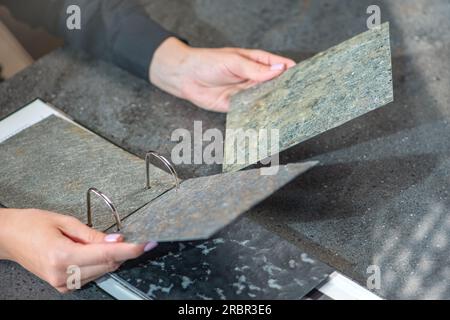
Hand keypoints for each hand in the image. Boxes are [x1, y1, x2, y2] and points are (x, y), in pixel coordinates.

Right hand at [0, 208, 156, 292]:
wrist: (8, 237)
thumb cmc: (31, 224)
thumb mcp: (64, 221)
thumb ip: (93, 234)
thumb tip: (117, 240)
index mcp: (63, 256)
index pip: (106, 255)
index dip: (130, 250)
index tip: (146, 244)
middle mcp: (63, 275)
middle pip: (108, 265)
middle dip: (122, 251)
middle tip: (130, 237)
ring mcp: (62, 283)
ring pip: (102, 271)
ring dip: (109, 256)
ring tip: (94, 240)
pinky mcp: (63, 286)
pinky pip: (92, 275)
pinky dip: (99, 262)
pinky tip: (90, 250)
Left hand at [150, 37, 295, 111]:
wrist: (185, 77)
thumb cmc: (208, 62)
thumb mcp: (234, 61)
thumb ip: (256, 69)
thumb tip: (280, 71)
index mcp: (257, 62)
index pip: (281, 66)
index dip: (293, 72)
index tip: (305, 79)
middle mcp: (255, 77)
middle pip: (277, 85)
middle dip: (287, 91)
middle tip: (301, 99)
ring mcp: (248, 92)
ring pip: (266, 99)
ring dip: (275, 104)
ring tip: (289, 111)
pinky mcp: (238, 106)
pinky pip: (252, 111)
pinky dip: (260, 115)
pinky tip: (268, 119)